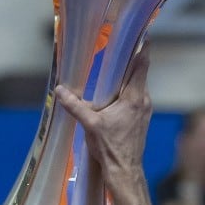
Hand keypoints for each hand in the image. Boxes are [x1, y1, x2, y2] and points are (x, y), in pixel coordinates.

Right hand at [54, 48, 151, 188]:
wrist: (124, 169)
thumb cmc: (110, 147)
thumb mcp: (90, 124)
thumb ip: (75, 105)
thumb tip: (59, 90)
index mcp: (134, 97)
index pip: (141, 65)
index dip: (141, 48)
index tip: (139, 35)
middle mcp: (144, 100)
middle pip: (139, 73)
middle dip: (128, 61)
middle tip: (117, 49)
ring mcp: (145, 109)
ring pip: (137, 85)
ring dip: (125, 78)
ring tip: (111, 72)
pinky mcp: (141, 117)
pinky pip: (135, 97)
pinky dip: (126, 91)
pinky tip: (113, 95)